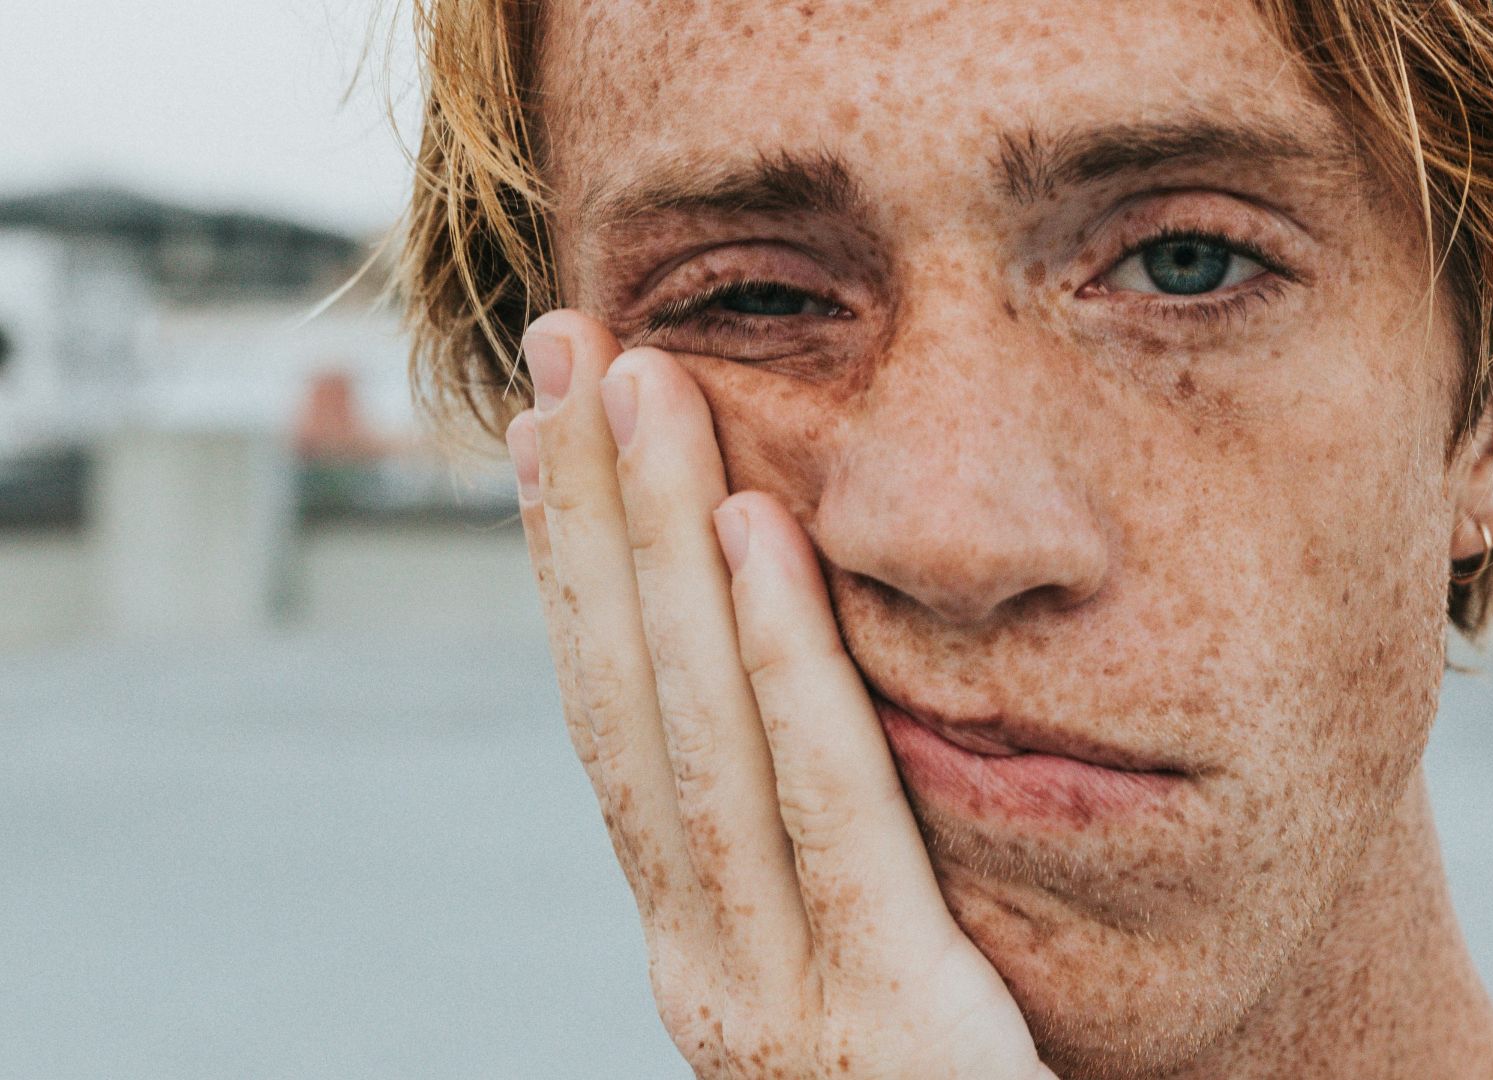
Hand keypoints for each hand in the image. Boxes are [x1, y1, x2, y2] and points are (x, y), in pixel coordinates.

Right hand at [503, 311, 1056, 1079]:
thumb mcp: (871, 982)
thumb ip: (830, 868)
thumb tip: (804, 710)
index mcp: (702, 944)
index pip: (620, 722)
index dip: (578, 566)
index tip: (566, 425)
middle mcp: (706, 963)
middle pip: (626, 697)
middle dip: (587, 514)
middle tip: (564, 344)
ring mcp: (777, 999)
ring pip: (692, 727)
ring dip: (650, 541)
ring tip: (633, 380)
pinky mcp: (886, 1023)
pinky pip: (823, 804)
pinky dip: (777, 660)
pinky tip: (753, 528)